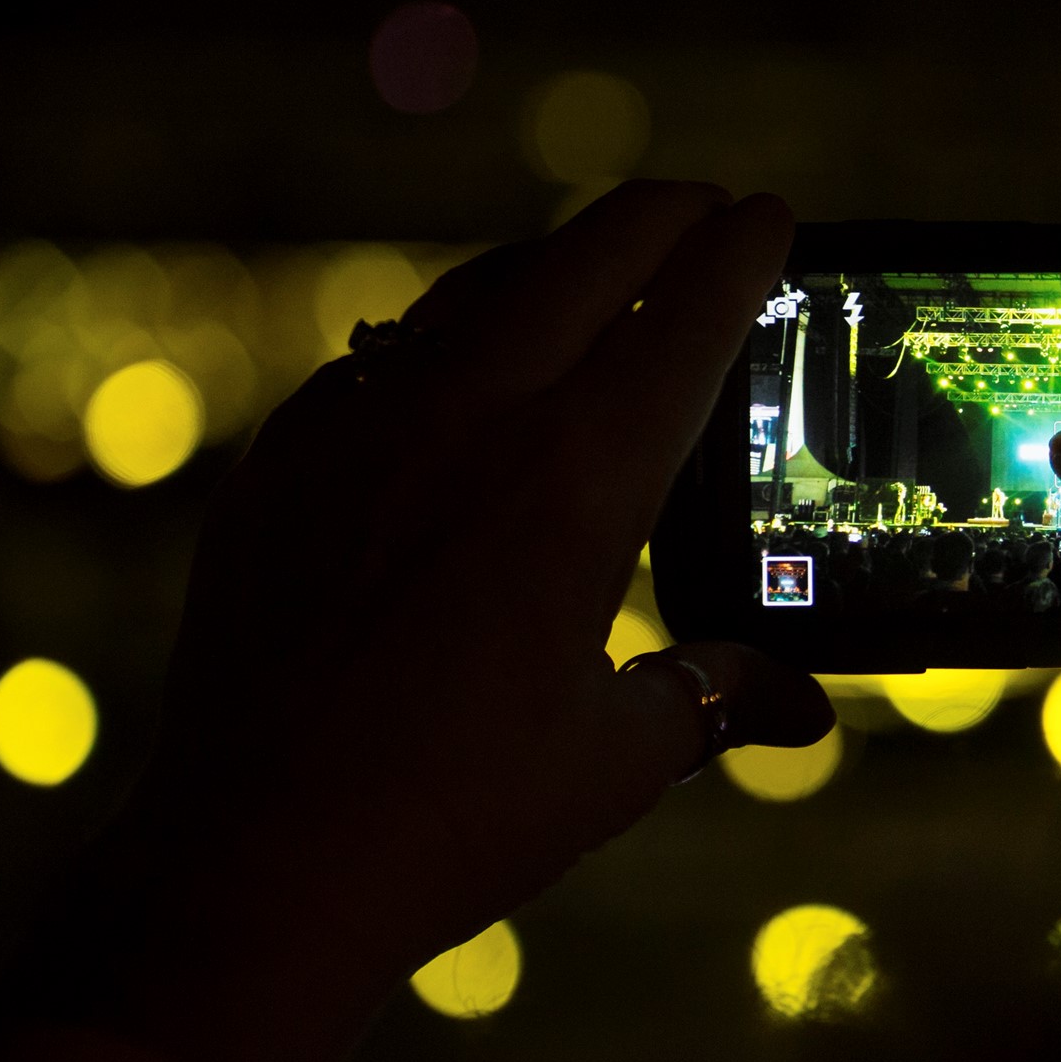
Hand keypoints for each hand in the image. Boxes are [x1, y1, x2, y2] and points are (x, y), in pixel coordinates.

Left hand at [50, 183, 832, 1061]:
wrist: (259, 855)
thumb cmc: (457, 813)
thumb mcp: (616, 758)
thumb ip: (715, 700)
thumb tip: (802, 708)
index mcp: (578, 483)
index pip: (684, 325)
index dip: (737, 257)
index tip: (770, 214)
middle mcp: (472, 425)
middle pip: (581, 264)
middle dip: (655, 217)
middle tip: (700, 206)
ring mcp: (364, 430)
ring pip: (475, 293)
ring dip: (551, 261)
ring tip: (594, 263)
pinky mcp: (288, 463)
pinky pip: (382, 358)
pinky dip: (448, 335)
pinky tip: (459, 365)